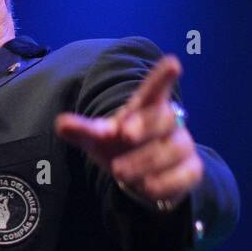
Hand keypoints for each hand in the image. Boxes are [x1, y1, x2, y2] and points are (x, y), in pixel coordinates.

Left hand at [54, 55, 203, 209]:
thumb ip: (83, 130)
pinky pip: (183, 175)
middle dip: (145, 125)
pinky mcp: (191, 170)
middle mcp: (168, 123)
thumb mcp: (99, 138)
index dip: (162, 77)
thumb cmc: (119, 146)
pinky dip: (164, 183)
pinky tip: (146, 186)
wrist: (142, 175)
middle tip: (124, 135)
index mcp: (145, 108)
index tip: (172, 63)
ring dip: (145, 161)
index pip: (155, 90)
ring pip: (173, 149)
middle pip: (164, 118)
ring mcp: (181, 145)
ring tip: (120, 172)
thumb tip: (60, 124)